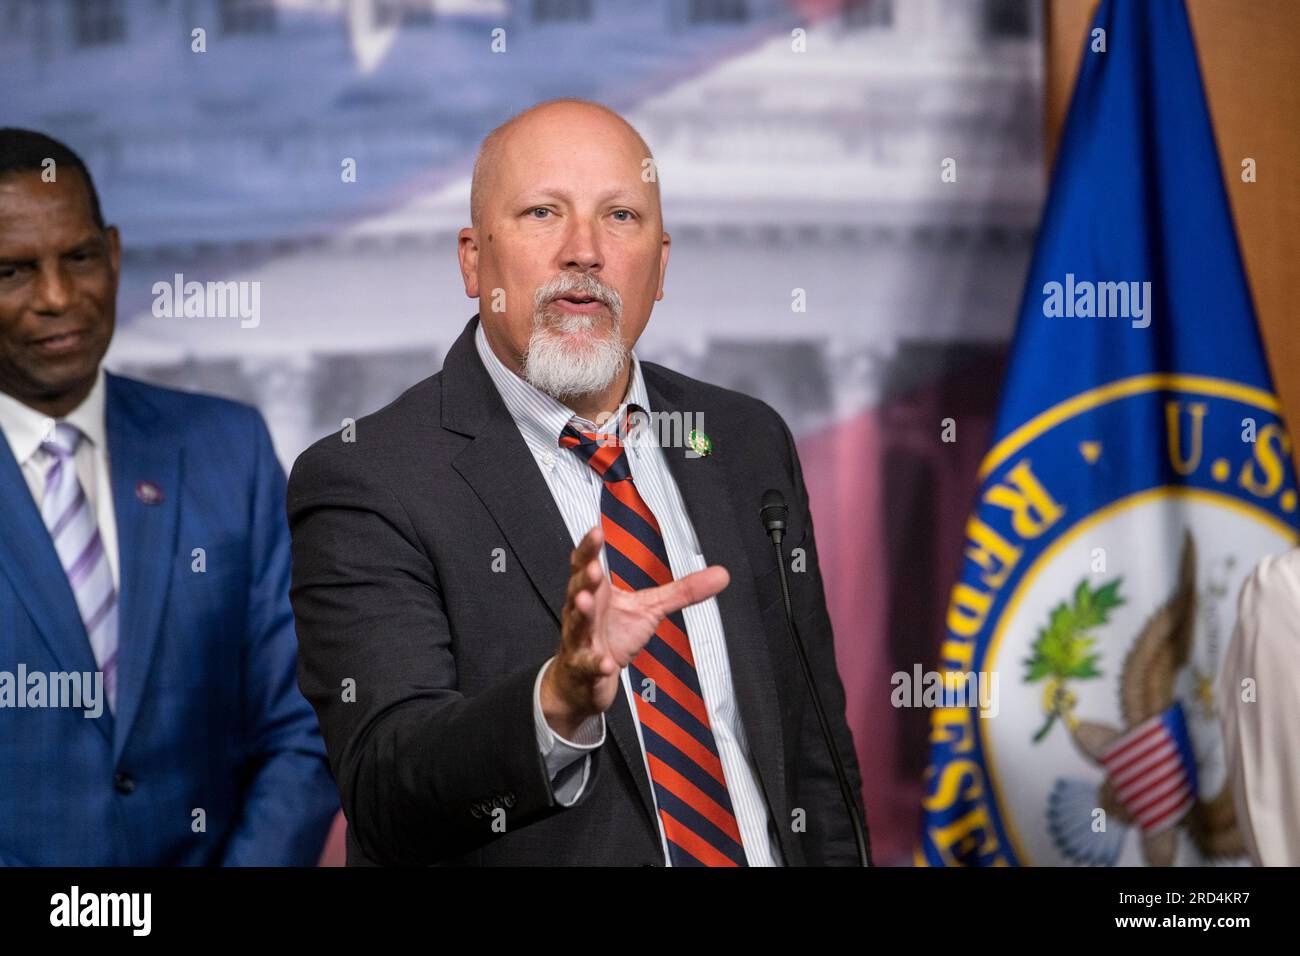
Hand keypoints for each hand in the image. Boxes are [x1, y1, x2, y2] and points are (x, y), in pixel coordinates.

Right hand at [540, 526, 729, 738]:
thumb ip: (681, 591)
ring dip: (582, 613)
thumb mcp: (650, 609)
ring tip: (585, 602)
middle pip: (579, 590)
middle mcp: (583, 612)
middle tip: (594, 568)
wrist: (585, 679)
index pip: (587, 565)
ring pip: (578, 624)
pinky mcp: (583, 668)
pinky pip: (587, 665)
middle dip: (586, 579)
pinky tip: (604, 663)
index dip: (590, 548)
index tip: (596, 531)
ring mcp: (580, 640)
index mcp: (598, 592)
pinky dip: (595, 664)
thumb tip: (721, 574)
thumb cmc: (613, 636)